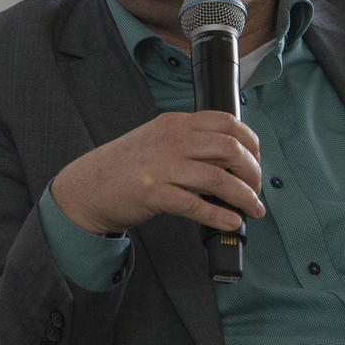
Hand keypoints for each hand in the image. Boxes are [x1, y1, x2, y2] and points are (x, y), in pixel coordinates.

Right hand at [50, 111, 263, 235]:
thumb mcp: (158, 141)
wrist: (87, 187)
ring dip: (244, 198)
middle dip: (253, 172)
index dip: (251, 143)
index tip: (257, 161)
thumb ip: (190, 143)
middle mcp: (171, 139)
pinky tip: (231, 222)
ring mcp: (162, 166)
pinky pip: (196, 205)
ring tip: (252, 210)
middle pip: (230, 149)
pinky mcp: (153, 193)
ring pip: (219, 179)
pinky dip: (220, 216)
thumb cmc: (125, 167)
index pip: (227, 122)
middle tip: (256, 190)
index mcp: (175, 123)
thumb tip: (230, 161)